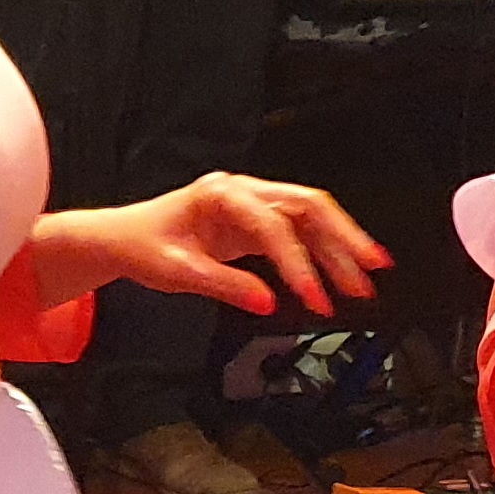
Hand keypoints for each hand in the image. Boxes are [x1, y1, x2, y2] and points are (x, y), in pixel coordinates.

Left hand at [34, 176, 391, 315]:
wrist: (123, 237)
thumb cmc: (143, 246)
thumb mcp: (176, 272)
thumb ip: (224, 285)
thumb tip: (265, 302)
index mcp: (221, 194)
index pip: (273, 226)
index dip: (296, 263)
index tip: (312, 296)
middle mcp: (242, 191)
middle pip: (308, 206)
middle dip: (343, 239)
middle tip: (371, 270)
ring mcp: (252, 202)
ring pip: (310, 217)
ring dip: (340, 247)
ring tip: (367, 278)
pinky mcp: (255, 220)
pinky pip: (298, 230)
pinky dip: (321, 251)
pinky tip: (338, 272)